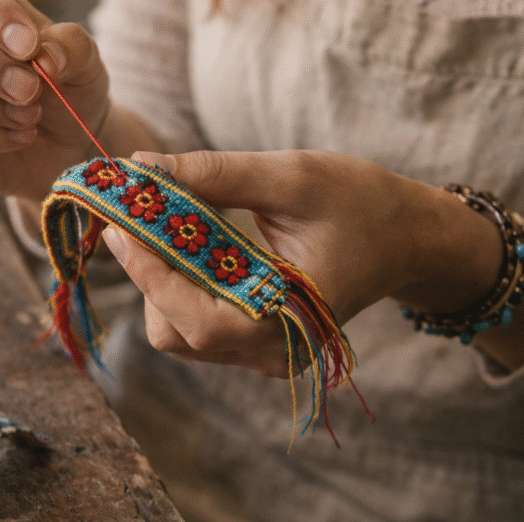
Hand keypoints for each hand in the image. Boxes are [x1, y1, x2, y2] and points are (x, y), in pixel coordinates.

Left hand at [102, 149, 506, 376]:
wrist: (407, 235)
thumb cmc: (361, 203)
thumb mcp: (291, 177)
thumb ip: (215, 173)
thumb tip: (141, 169)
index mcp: (292, 321)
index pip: (196, 318)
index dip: (148, 273)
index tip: (115, 225)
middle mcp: (274, 353)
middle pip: (176, 332)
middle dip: (149, 273)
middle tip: (133, 216)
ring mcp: (265, 355)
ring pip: (179, 333)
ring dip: (160, 280)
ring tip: (166, 226)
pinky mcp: (257, 344)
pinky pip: (196, 326)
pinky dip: (178, 286)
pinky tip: (186, 244)